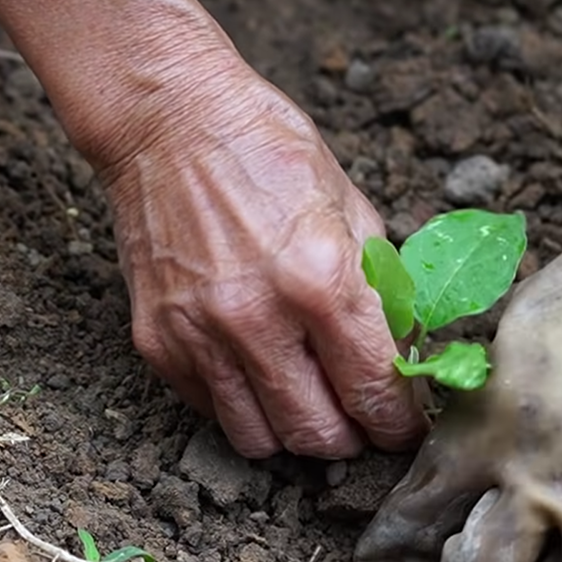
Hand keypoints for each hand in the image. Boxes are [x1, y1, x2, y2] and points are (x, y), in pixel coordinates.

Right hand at [94, 61, 426, 458]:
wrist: (169, 120)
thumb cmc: (266, 150)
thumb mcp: (351, 207)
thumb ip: (379, 289)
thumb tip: (405, 358)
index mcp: (321, 278)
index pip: (375, 392)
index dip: (399, 423)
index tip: (402, 424)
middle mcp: (258, 317)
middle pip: (318, 436)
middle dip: (350, 437)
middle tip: (357, 417)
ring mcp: (199, 334)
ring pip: (260, 441)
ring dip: (292, 431)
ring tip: (305, 398)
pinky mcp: (156, 341)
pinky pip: (210, 409)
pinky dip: (239, 404)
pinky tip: (253, 366)